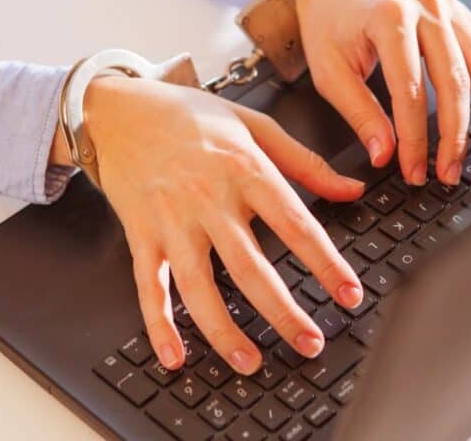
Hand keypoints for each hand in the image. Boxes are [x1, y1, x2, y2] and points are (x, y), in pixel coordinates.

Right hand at [56, 77, 365, 374]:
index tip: (350, 294)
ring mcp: (171, 220)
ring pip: (198, 285)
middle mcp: (208, 198)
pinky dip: (159, 324)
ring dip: (224, 330)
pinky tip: (175, 355)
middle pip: (250, 266)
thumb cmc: (188, 115)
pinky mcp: (140, 234)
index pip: (294, 223)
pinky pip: (149, 285)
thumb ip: (305, 162)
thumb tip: (353, 188)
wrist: (117, 108)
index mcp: (244, 168)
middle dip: (282, 312)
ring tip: (251, 363)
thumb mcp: (254, 125)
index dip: (326, 263)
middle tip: (311, 343)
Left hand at [288, 0, 470, 185]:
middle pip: (455, 81)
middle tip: (451, 173)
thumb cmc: (329, 22)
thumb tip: (385, 155)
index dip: (416, 138)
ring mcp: (450, 6)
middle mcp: (427, 7)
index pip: (411, 91)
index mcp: (389, 18)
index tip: (415, 171)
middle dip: (457, 136)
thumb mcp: (329, 71)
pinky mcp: (462, 12)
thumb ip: (359, 114)